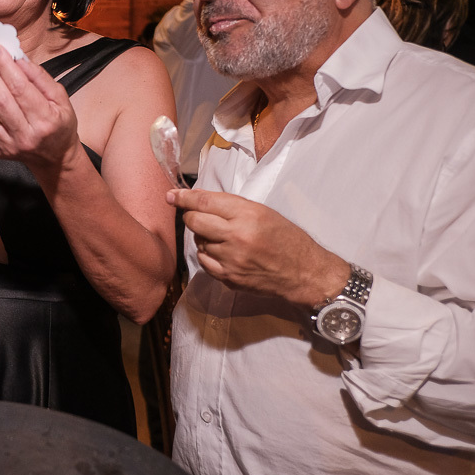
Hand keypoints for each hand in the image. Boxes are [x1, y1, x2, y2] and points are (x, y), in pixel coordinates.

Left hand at [0, 45, 81, 171]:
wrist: (56, 157)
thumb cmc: (59, 125)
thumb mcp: (60, 98)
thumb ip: (39, 77)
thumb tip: (18, 59)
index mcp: (45, 120)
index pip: (20, 87)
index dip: (6, 65)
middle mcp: (25, 136)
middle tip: (3, 73)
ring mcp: (8, 146)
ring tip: (2, 95)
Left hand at [166, 188, 348, 308]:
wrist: (303, 272)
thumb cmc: (286, 238)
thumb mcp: (263, 212)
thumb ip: (231, 206)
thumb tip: (198, 200)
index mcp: (247, 215)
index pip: (205, 202)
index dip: (184, 198)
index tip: (171, 196)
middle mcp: (236, 236)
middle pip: (194, 221)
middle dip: (192, 216)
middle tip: (199, 215)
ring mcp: (230, 260)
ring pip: (198, 242)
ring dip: (203, 237)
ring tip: (223, 236)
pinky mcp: (228, 278)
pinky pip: (204, 261)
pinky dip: (208, 254)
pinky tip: (223, 252)